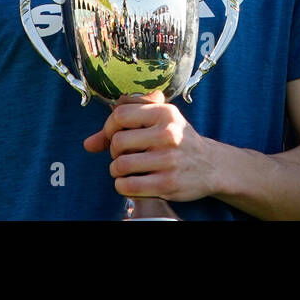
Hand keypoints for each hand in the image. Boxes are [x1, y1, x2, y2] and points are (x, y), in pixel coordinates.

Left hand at [82, 92, 220, 202]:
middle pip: (117, 142)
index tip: (113, 135)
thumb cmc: (177, 140)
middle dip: (114, 151)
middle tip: (125, 154)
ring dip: (117, 170)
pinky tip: (132, 181)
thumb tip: (88, 144)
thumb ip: (124, 123)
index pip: (119, 115)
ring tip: (128, 169)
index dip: (108, 127)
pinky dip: (123, 186)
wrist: (211, 165)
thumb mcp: (159, 120)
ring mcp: (168, 160)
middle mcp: (168, 134)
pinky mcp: (167, 184)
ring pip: (119, 165)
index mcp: (165, 113)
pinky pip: (127, 186)